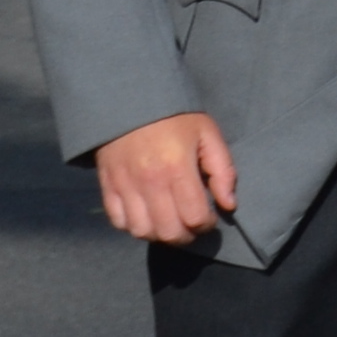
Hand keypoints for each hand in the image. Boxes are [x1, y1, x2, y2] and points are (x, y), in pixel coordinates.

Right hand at [95, 112, 237, 243]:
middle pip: (168, 232)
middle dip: (185, 236)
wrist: (130, 100)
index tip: (209, 218)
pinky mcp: (108, 186)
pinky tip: (147, 217)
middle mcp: (149, 183)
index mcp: (177, 169)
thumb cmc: (175, 118)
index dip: (206, 225)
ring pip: (141, 232)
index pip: (194, 218)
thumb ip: (223, 170)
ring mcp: (125, 186)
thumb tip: (228, 205)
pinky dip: (132, 227)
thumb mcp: (207, 134)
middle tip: (191, 226)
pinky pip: (118, 221)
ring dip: (159, 234)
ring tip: (170, 223)